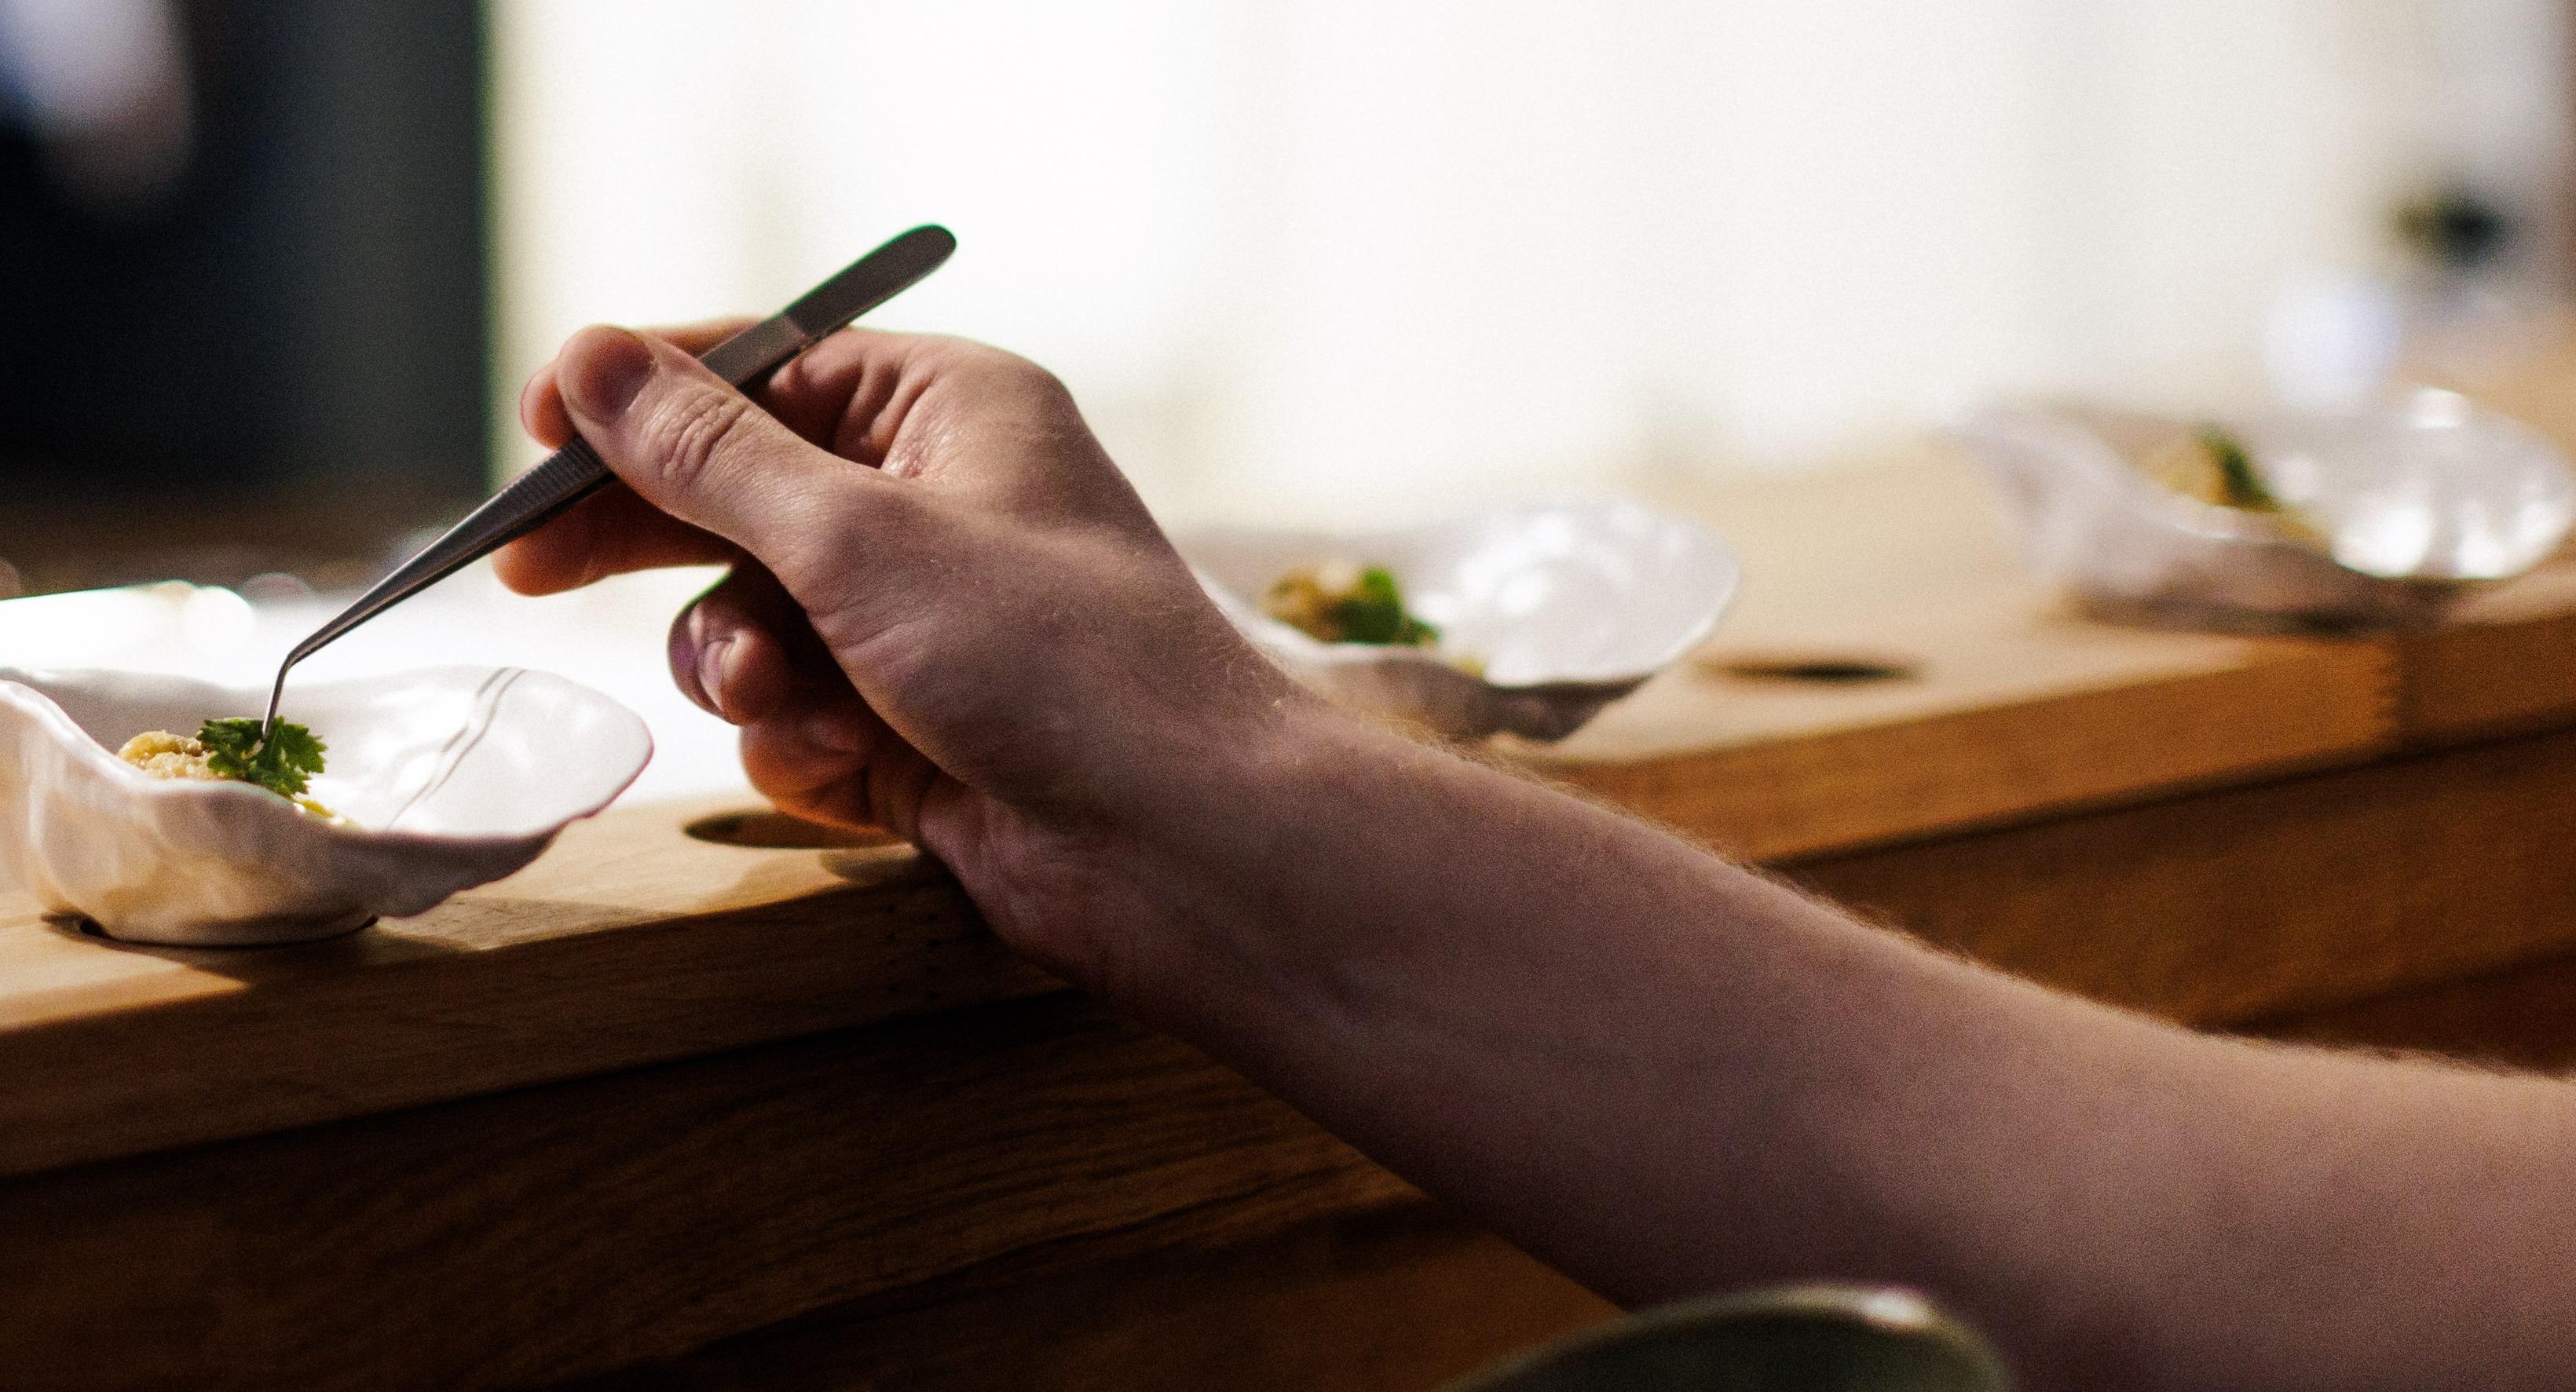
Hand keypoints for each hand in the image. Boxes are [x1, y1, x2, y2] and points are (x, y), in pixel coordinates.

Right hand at [500, 323, 1302, 990]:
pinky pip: (794, 719)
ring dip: (742, 666)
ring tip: (781, 695)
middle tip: (527, 573)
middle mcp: (938, 504)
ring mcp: (924, 624)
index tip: (535, 431)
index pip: (763, 367)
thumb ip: (712, 458)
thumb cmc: (1055, 663)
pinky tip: (855, 772)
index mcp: (950, 410)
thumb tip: (592, 361)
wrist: (1179, 848)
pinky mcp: (915, 729)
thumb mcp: (858, 537)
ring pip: (749, 621)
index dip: (642, 398)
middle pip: (735, 495)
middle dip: (650, 542)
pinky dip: (802, 746)